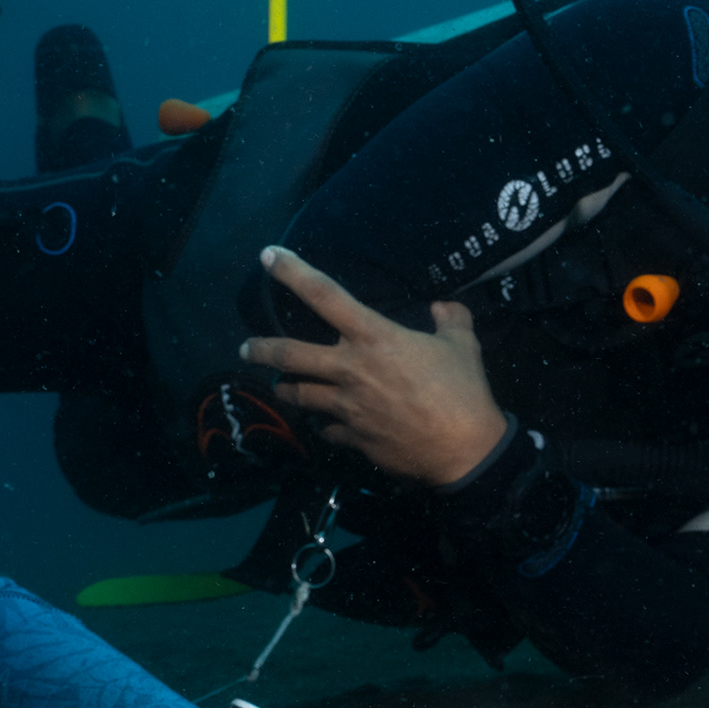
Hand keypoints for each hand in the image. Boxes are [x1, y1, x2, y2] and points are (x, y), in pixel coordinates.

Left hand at [239, 246, 509, 486]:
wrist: (463, 450)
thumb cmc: (463, 390)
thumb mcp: (462, 343)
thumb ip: (450, 317)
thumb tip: (443, 305)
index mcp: (374, 337)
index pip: (324, 295)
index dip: (292, 272)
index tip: (267, 256)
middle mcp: (350, 368)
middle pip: (289, 355)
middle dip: (260, 351)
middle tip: (246, 349)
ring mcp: (346, 406)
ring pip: (298, 395)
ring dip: (285, 389)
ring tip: (280, 387)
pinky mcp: (351, 437)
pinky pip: (326, 428)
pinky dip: (323, 424)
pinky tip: (325, 423)